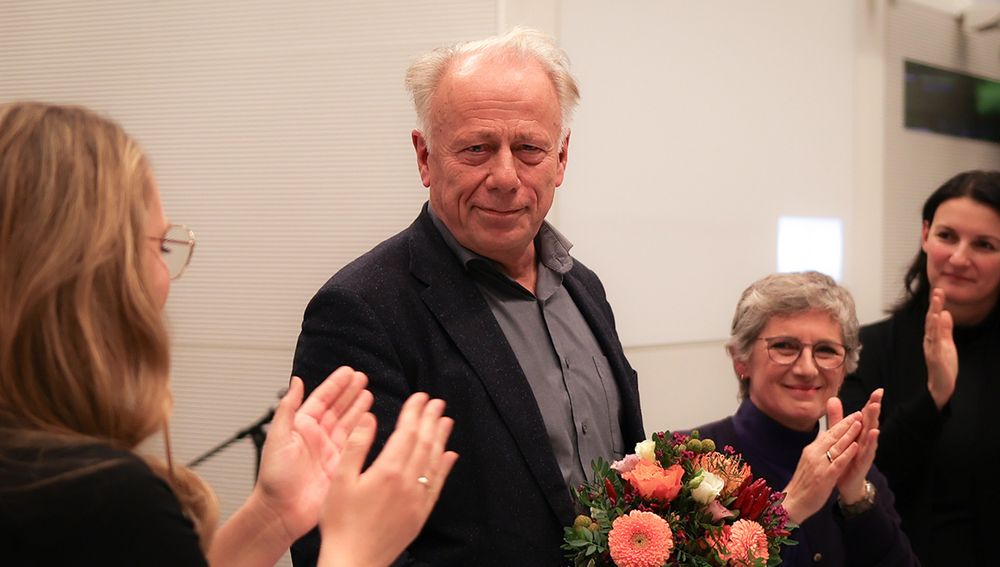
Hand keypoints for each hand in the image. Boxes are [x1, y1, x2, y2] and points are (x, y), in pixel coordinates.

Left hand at [254, 367, 372, 543]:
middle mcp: (317, 438)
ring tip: (368, 394)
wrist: (282, 512)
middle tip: (363, 378)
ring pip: (348, 423)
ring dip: (358, 408)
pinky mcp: (340, 466)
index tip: (347, 372)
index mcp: (301, 428)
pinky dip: (363, 430)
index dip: (335, 385)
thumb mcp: (277, 438)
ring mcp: (330, 452)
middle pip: (338, 408)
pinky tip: (370, 420)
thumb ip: (288, 408)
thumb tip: (295, 382)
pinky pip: (354, 444)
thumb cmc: (274, 480)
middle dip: (350, 392)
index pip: (321, 400)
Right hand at [318, 393, 458, 566]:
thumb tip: (369, 418)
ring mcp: (417, 499)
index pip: (407, 432)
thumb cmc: (340, 524)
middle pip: (424, 443)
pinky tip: (449, 456)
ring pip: (434, 461)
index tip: (419, 397)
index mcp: (387, 471)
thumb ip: (356, 446)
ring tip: (446, 421)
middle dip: (431, 419)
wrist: (354, 562)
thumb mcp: (340, 480)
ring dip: (441, 438)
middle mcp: (407, 483)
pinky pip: (437, 484)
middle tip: (437, 402)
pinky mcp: (420, 514)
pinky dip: (445, 467)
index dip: (415, 412)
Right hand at [781, 411, 862, 523]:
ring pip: (836, 446)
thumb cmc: (802, 484)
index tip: (852, 415)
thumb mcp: (809, 462)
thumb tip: (824, 438)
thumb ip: (818, 449)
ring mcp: (819, 464)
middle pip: (833, 436)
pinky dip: (846, 452)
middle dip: (847, 424)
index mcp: (811, 450)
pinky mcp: (825, 476)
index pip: (828, 433)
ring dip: (849, 434)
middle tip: (859, 413)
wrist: (793, 502)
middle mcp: (814, 453)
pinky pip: (838, 462)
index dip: (841, 424)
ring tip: (859, 423)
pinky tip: (855, 446)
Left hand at [828, 391, 880, 503]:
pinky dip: (871, 441)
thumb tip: (833, 398)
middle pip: (870, 421)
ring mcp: (865, 450)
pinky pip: (867, 450)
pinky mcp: (863, 461)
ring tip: (876, 408)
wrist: (847, 482)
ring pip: (870, 433)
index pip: (866, 415)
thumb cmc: (846, 456)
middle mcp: (865, 440)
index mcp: (859, 433)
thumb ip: (837, 418)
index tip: (878, 390)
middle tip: (879, 395)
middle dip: (875, 408)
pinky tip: (874, 433)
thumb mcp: (841, 435)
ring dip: (874, 420)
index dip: (871, 403)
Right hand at [924, 288, 957, 408]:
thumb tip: (944, 313)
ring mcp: (931, 347)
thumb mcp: (948, 343)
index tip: (939, 291)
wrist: (941, 386)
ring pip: (931, 328)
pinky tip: (936, 320)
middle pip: (930, 320)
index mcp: (933, 337)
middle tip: (937, 291)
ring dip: (933, 314)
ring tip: (937, 303)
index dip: (936, 304)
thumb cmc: (944, 366)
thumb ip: (945, 329)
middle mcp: (930, 340)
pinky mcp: (935, 356)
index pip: (933, 318)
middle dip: (934, 305)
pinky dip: (934, 330)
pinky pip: (934, 341)